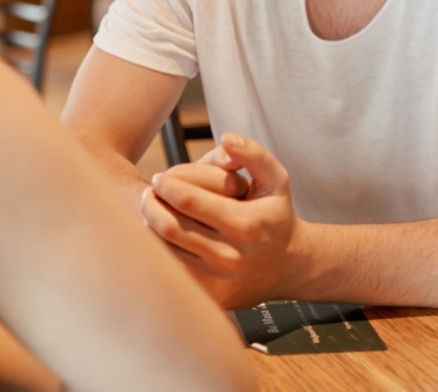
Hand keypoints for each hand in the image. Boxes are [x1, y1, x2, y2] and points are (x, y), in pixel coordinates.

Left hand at [141, 132, 301, 308]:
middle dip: (150, 205)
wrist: (289, 266)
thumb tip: (225, 139)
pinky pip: (171, 275)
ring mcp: (220, 281)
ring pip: (164, 253)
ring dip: (149, 229)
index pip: (188, 201)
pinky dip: (157, 255)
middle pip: (170, 227)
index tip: (159, 178)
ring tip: (150, 214)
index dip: (166, 185)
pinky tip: (158, 239)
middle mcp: (232, 257)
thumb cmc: (275, 215)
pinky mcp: (211, 299)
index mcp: (246, 224)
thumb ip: (252, 153)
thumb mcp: (275, 179)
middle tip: (148, 194)